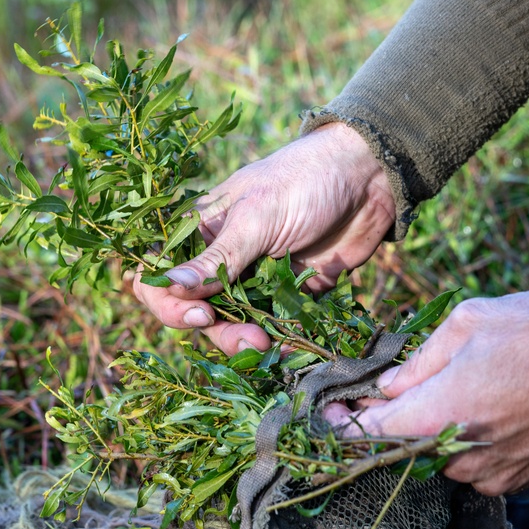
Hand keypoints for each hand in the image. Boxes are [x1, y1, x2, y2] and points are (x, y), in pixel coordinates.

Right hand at [133, 122, 396, 354]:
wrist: (369, 178)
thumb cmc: (304, 181)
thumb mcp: (256, 217)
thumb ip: (217, 258)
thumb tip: (170, 287)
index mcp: (200, 232)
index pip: (160, 276)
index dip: (168, 302)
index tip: (200, 314)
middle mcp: (220, 259)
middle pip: (195, 310)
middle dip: (216, 330)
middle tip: (248, 338)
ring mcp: (253, 279)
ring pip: (231, 325)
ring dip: (244, 342)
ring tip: (269, 345)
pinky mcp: (287, 294)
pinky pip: (271, 327)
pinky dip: (276, 343)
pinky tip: (287, 350)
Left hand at [323, 291, 528, 495]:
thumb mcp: (469, 323)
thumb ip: (419, 360)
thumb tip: (389, 385)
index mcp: (442, 412)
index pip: (371, 431)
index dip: (343, 422)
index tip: (329, 409)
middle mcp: (461, 453)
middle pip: (402, 445)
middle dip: (389, 417)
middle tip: (386, 389)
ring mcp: (490, 472)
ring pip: (437, 455)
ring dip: (430, 428)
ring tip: (449, 388)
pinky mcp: (515, 479)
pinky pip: (471, 464)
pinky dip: (463, 440)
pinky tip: (481, 407)